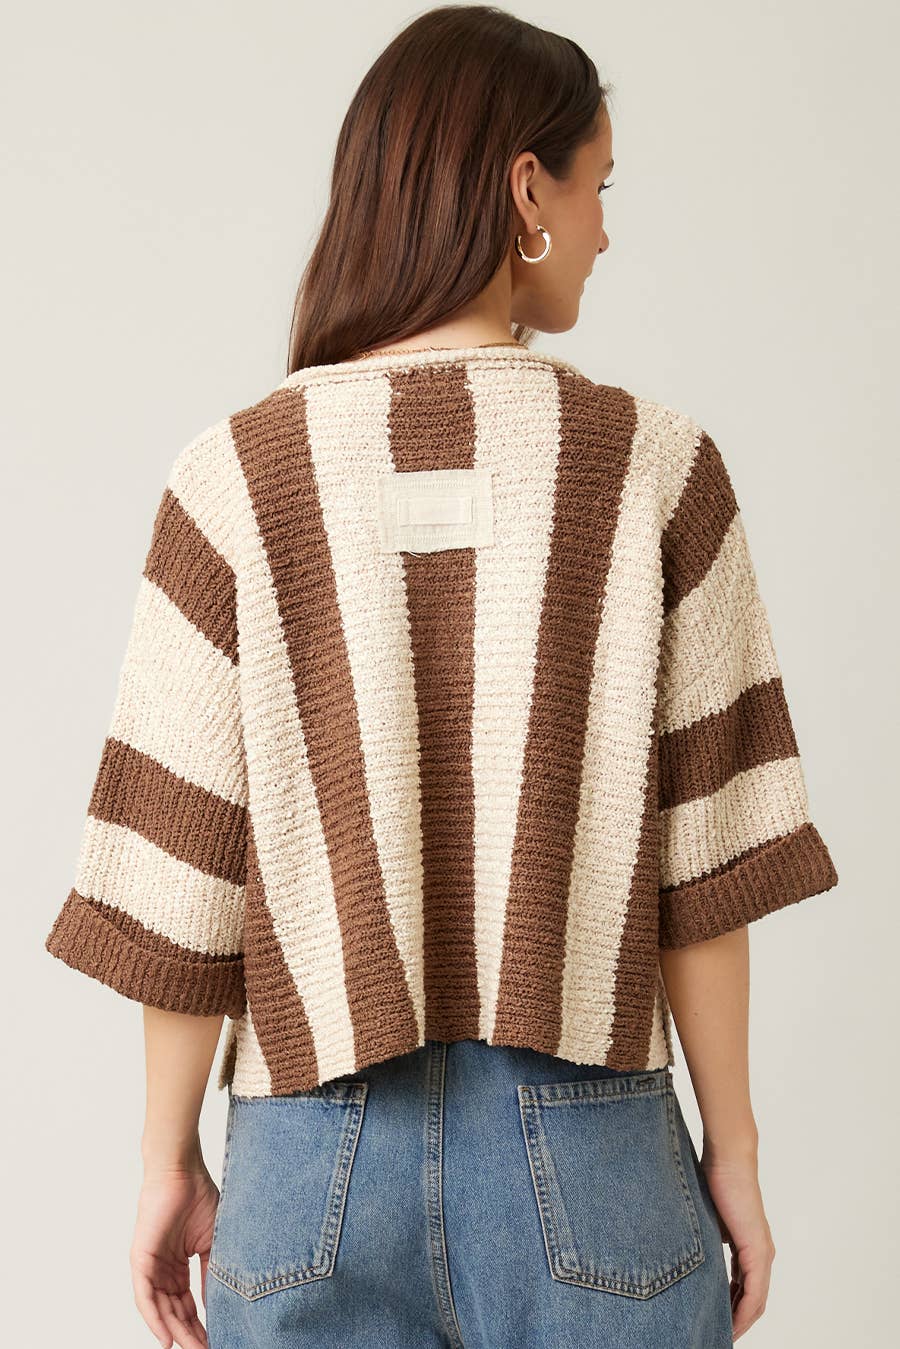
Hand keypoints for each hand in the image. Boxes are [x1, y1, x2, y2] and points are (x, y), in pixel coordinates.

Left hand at [130, 1159, 218, 1347]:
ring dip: (175, 1332)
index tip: (217, 1339)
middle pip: (175, 1313)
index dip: (202, 1324)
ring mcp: (150, 1266)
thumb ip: (211, 1274)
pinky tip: (166, 1338)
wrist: (182, 1172)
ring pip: (161, 1310)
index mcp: (178, 1267)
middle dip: (190, 1335)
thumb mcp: (212, 1243)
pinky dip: (155, 1319)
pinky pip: (145, 1297)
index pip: (189, 1305)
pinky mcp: (140, 1260)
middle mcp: (163, 1271)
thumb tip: (218, 1306)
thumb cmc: (199, 1197)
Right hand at [700, 1145, 775, 1340]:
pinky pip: (754, 1292)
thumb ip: (709, 1241)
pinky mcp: (757, 1250)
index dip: (734, 1309)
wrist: (729, 1160)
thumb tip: (694, 1257)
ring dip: (742, 1321)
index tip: (719, 1323)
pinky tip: (733, 1322)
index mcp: (750, 1247)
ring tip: (725, 1335)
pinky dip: (744, 1310)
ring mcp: (762, 1253)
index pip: (746, 1289)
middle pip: (754, 1301)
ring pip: (756, 1301)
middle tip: (721, 1336)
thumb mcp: (708, 1221)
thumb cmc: (716, 1181)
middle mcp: (762, 1254)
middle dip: (738, 1322)